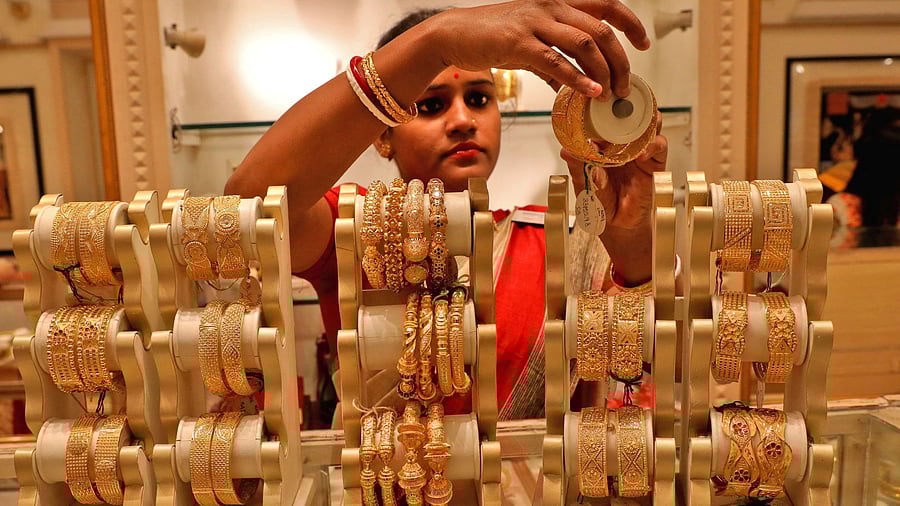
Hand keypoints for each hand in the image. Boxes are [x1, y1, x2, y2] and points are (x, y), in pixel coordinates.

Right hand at [431, 0, 649, 99]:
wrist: (454, 33)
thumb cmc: (491, 36)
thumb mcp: (529, 44)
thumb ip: (553, 61)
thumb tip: (571, 85)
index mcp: (557, 3)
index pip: (605, 5)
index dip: (629, 23)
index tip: (643, 43)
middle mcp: (551, 7)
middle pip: (601, 30)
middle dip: (620, 60)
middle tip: (625, 85)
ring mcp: (535, 23)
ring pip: (584, 43)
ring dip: (603, 71)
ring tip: (609, 93)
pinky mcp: (519, 43)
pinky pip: (556, 61)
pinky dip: (577, 78)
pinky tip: (589, 92)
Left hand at [563, 111, 666, 282]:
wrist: (617, 224)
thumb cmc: (599, 202)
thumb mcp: (584, 184)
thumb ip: (577, 167)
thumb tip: (566, 151)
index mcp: (605, 144)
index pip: (607, 119)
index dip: (605, 107)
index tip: (599, 97)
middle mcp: (624, 144)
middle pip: (632, 116)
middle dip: (628, 106)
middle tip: (621, 101)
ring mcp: (640, 151)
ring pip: (649, 125)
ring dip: (645, 119)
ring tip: (636, 120)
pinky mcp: (654, 163)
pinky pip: (658, 147)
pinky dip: (652, 145)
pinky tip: (641, 153)